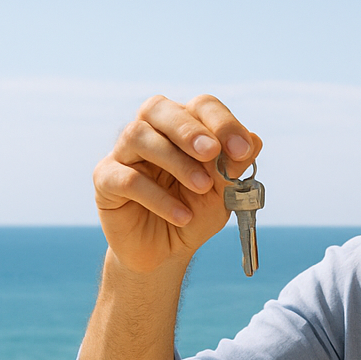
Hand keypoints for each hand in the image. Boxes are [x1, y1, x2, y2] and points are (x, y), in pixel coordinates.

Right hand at [93, 94, 261, 272]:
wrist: (166, 252)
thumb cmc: (193, 214)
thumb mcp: (222, 194)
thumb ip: (233, 168)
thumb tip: (254, 140)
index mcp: (182, 128)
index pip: (199, 107)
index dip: (222, 123)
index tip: (242, 149)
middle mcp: (149, 132)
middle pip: (159, 109)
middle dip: (189, 130)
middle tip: (212, 152)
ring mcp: (123, 153)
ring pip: (138, 136)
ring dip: (176, 161)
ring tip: (201, 188)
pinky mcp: (105, 179)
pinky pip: (127, 179)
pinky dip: (158, 197)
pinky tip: (181, 215)